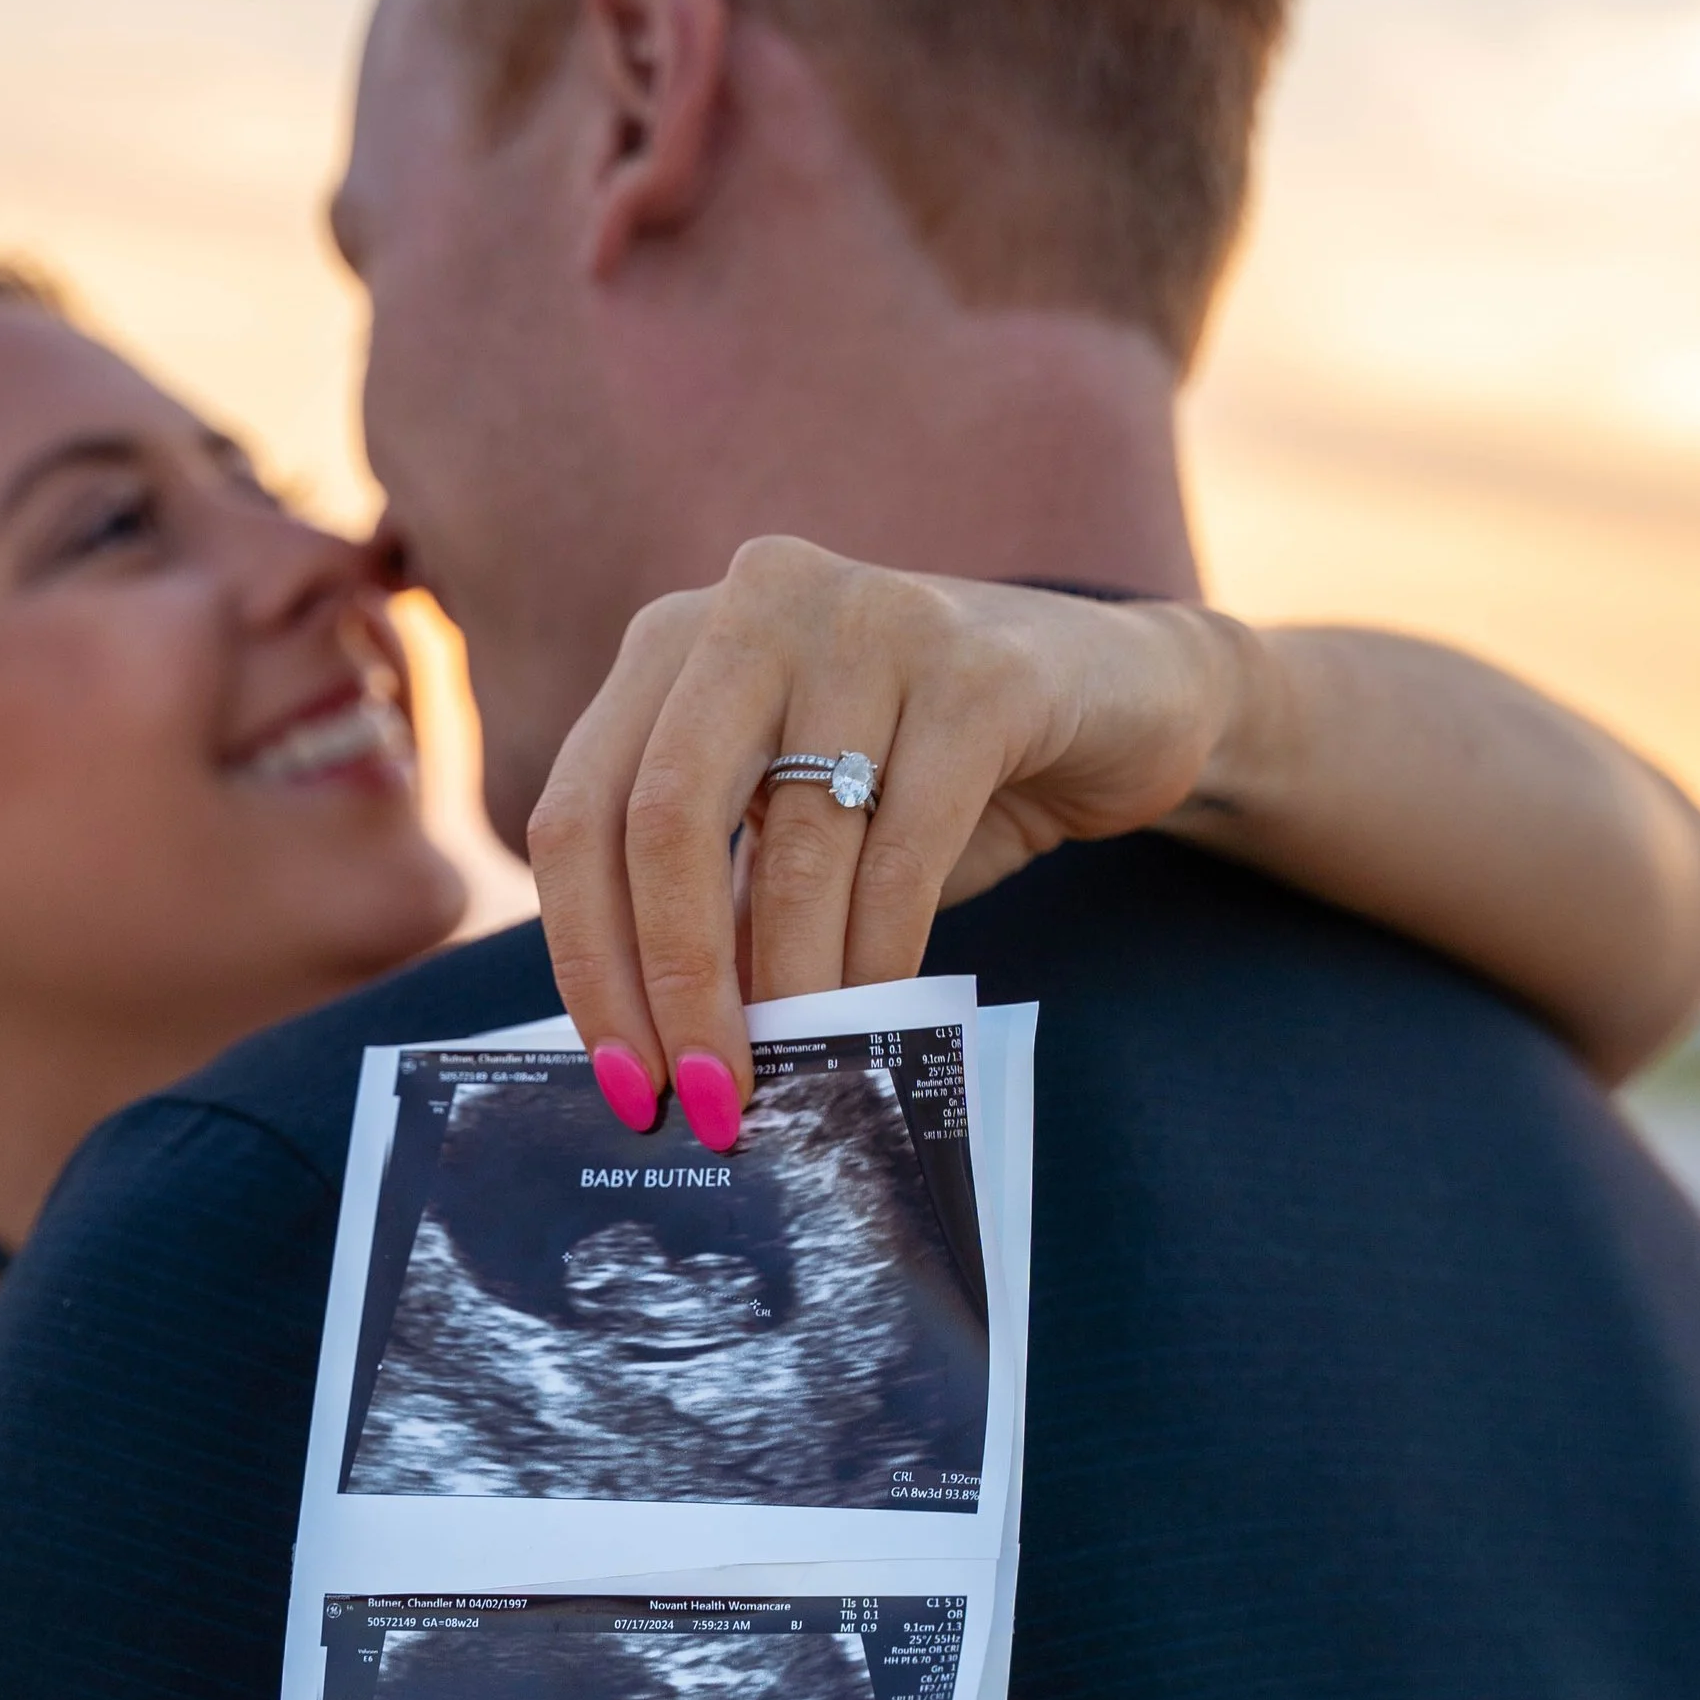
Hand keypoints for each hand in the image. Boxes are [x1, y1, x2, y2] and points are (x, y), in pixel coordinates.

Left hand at [528, 534, 1248, 1139]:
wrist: (1119, 697)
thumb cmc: (921, 776)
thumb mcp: (790, 821)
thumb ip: (713, 899)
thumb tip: (648, 1053)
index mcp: (671, 640)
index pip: (579, 811)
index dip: (587, 959)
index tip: (623, 1079)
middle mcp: (754, 603)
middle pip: (664, 821)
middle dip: (677, 984)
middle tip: (709, 1096)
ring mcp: (871, 620)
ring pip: (795, 847)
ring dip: (792, 989)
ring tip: (800, 1072)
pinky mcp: (982, 673)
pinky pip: (903, 851)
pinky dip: (881, 955)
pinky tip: (879, 1014)